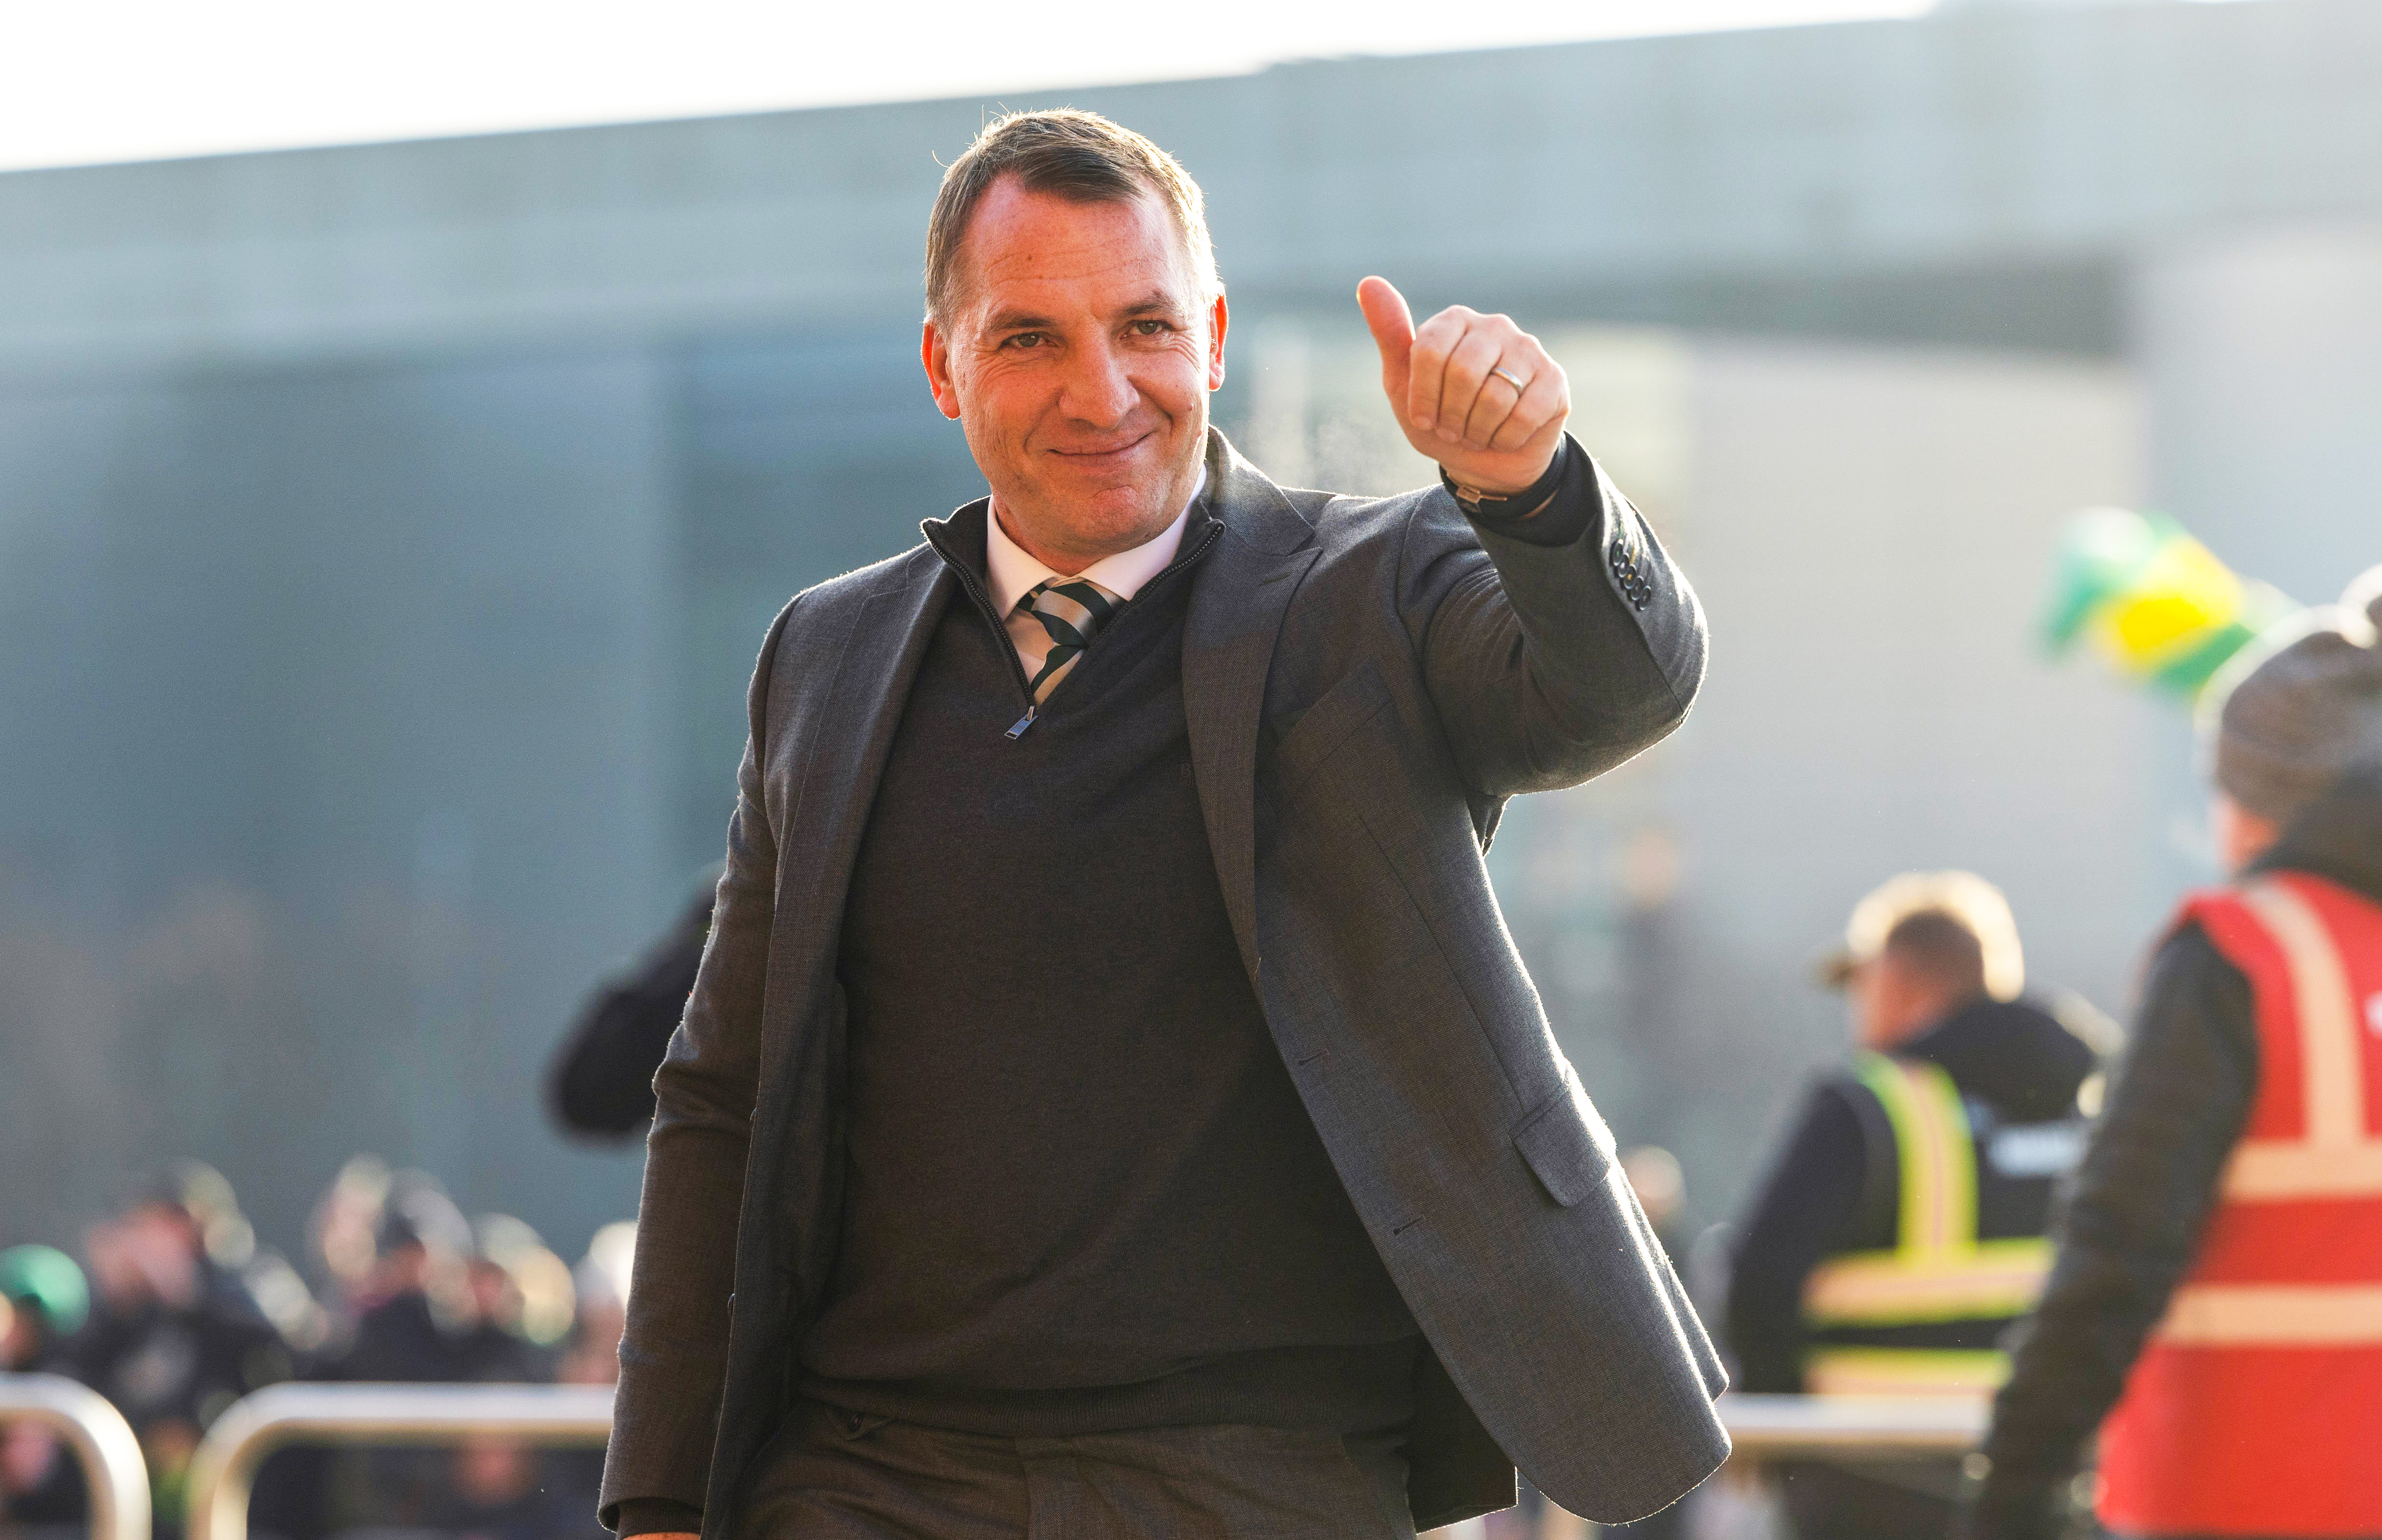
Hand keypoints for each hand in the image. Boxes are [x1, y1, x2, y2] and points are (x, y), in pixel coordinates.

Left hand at [1359, 276, 1568, 496]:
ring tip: (1476, 432)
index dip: (1422, 396)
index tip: (1424, 418)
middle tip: (1454, 430)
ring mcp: (1528, 349)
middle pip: (1463, 372)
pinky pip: (1525, 415)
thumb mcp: (1404, 385)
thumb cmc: (1441, 419)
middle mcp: (1494, 326)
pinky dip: (1506, 439)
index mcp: (1454, 321)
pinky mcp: (1554, 379)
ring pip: (1496, 396)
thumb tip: (1368, 283)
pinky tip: (1504, 436)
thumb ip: (1390, 336)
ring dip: (1477, 431)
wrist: (1487, 461)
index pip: (1429, 350)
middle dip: (1451, 416)